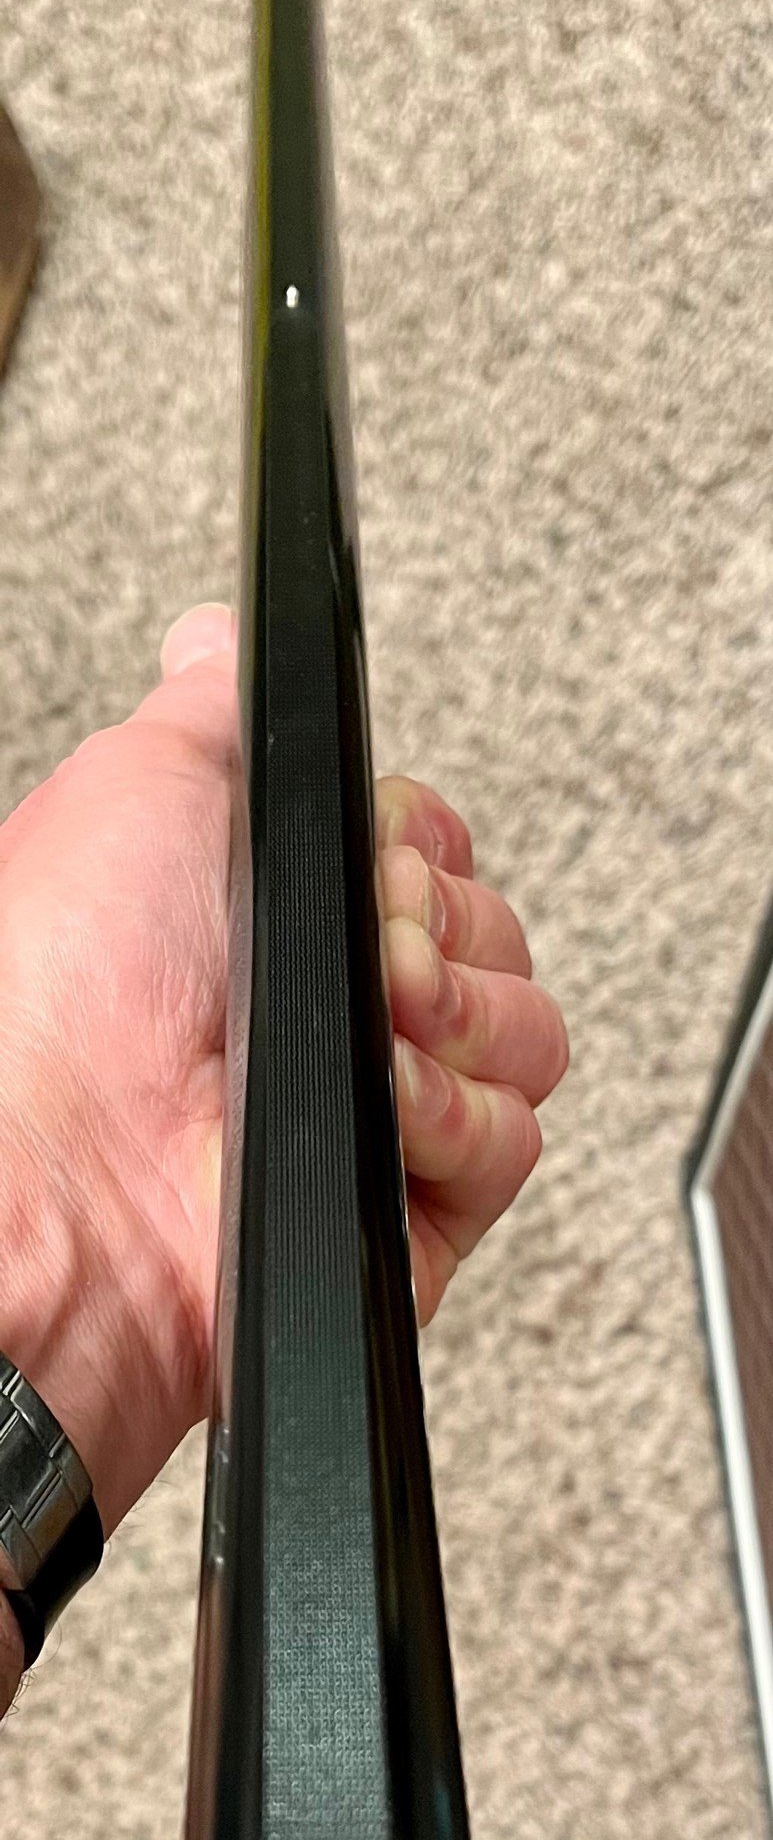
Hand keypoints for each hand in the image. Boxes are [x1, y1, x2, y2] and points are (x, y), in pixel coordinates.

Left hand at [0, 606, 567, 1542]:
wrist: (65, 1174)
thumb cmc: (63, 992)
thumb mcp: (134, 789)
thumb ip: (212, 710)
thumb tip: (222, 639)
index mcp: (277, 916)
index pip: (436, 852)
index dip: (420, 844)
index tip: (374, 856)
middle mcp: (332, 1012)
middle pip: (495, 932)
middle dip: (441, 924)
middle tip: (361, 947)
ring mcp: (380, 1111)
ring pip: (526, 1031)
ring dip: (454, 1018)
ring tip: (363, 1029)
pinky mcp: (417, 1201)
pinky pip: (514, 1133)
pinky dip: (445, 1117)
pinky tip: (369, 1112)